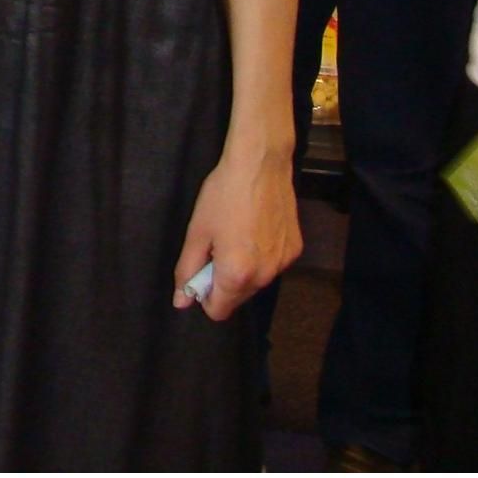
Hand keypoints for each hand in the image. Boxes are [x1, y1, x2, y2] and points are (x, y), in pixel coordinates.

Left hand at [173, 135, 301, 321]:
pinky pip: (272, 266)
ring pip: (256, 283)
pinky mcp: (296, 249)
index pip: (219, 311)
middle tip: (215, 249)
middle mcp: (266, 275)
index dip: (204, 297)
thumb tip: (181, 301)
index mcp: (237, 274)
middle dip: (222, 283)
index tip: (200, 273)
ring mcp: (284, 263)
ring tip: (234, 237)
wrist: (260, 167)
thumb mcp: (197, 234)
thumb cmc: (223, 197)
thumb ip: (188, 271)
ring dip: (242, 271)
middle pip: (238, 298)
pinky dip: (260, 258)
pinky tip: (253, 232)